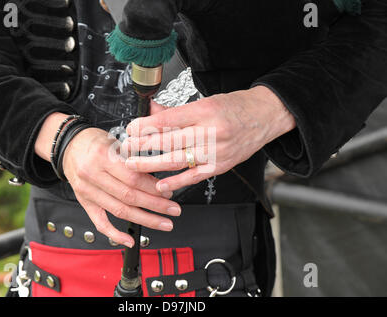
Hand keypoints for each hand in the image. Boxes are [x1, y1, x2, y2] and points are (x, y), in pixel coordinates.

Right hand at [61, 127, 181, 247]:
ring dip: (145, 220)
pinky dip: (115, 234)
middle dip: (155, 205)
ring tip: (164, 223)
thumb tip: (159, 180)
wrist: (69, 145)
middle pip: (129, 196)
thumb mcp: (115, 142)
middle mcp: (93, 175)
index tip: (169, 191)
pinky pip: (100, 222)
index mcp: (102, 157)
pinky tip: (130, 240)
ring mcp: (88, 192)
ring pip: (119, 211)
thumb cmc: (94, 142)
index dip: (153, 187)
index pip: (132, 178)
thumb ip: (134, 160)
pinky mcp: (85, 202)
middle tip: (173, 210)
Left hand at [122, 85, 295, 192]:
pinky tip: (159, 184)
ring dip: (152, 165)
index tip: (130, 129)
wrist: (265, 117)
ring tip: (133, 166)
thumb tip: (151, 112)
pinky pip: (193, 176)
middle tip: (126, 148)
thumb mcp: (205, 101)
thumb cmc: (235, 107)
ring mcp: (216, 152)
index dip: (145, 126)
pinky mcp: (220, 166)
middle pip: (169, 141)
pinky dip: (175, 182)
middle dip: (142, 146)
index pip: (168, 120)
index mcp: (205, 111)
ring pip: (177, 161)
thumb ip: (176, 111)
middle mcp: (211, 132)